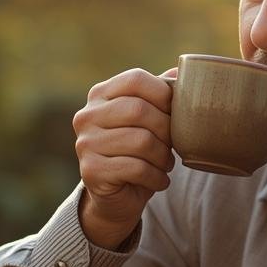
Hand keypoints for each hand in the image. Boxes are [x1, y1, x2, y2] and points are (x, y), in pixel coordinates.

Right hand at [73, 68, 175, 248]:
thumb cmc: (138, 151)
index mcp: (100, 94)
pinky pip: (136, 168)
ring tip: (165, 164)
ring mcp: (85, 143)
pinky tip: (159, 181)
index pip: (136, 79)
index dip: (164, 94)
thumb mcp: (149, 119)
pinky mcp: (91, 171)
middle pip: (139, 109)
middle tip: (173, 145)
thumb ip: (160, 93)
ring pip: (140, 141)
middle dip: (166, 130)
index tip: (175, 113)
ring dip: (163, 157)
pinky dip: (156, 177)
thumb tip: (181, 70)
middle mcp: (86, 116)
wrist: (117, 196)